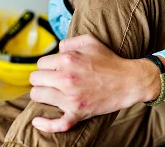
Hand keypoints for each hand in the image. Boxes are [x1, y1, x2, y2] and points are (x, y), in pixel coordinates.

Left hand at [29, 35, 159, 132]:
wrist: (128, 81)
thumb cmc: (109, 60)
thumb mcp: (89, 41)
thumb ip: (68, 42)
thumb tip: (56, 51)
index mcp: (67, 59)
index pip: (40, 63)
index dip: (46, 66)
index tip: (54, 69)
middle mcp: (66, 78)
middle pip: (35, 79)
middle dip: (41, 79)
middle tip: (50, 81)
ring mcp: (71, 98)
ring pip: (37, 96)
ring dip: (41, 94)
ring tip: (49, 93)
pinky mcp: (78, 113)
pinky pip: (57, 123)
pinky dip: (45, 124)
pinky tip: (37, 122)